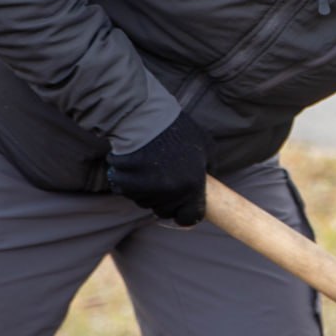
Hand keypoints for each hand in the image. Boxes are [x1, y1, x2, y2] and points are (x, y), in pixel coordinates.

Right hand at [107, 111, 211, 225]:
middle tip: (166, 179)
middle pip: (166, 211)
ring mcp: (146, 192)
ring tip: (152, 166)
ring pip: (147, 202)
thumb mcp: (206, 146)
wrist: (144, 118)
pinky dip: (132, 184)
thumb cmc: (177, 130)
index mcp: (192, 187)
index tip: (183, 209)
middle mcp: (170, 194)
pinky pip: (130, 193)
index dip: (186, 215)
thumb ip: (210, 167)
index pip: (189, 218)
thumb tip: (210, 182)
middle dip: (167, 200)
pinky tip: (137, 165)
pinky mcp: (125, 187)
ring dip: (149, 191)